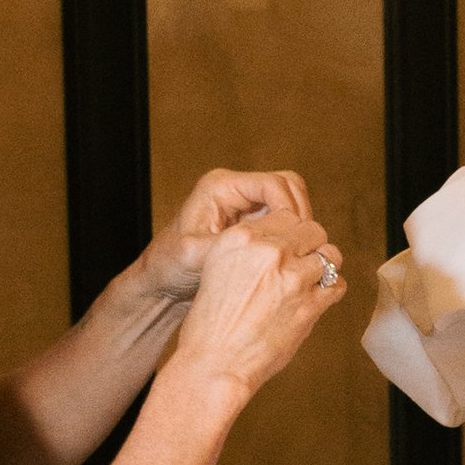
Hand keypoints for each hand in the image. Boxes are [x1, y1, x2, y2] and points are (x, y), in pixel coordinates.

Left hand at [133, 168, 314, 313]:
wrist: (162, 280)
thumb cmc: (170, 265)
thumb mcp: (194, 256)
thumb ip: (228, 247)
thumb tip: (261, 248)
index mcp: (221, 186)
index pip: (273, 184)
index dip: (291, 209)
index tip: (294, 238)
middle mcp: (236, 190)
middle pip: (288, 187)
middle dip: (299, 216)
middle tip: (302, 246)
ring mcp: (245, 205)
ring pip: (291, 203)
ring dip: (298, 226)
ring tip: (296, 254)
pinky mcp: (252, 222)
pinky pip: (284, 221)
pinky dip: (291, 236)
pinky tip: (289, 259)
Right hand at [165, 210, 345, 406]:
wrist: (214, 364)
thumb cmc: (211, 324)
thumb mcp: (218, 269)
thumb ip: (250, 250)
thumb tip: (281, 242)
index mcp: (242, 238)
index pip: (285, 216)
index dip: (292, 233)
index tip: (290, 248)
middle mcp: (268, 251)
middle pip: (312, 230)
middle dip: (311, 246)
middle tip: (303, 265)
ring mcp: (292, 277)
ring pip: (331, 255)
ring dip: (325, 268)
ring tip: (312, 282)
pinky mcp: (310, 305)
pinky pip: (337, 285)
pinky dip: (330, 291)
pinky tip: (316, 300)